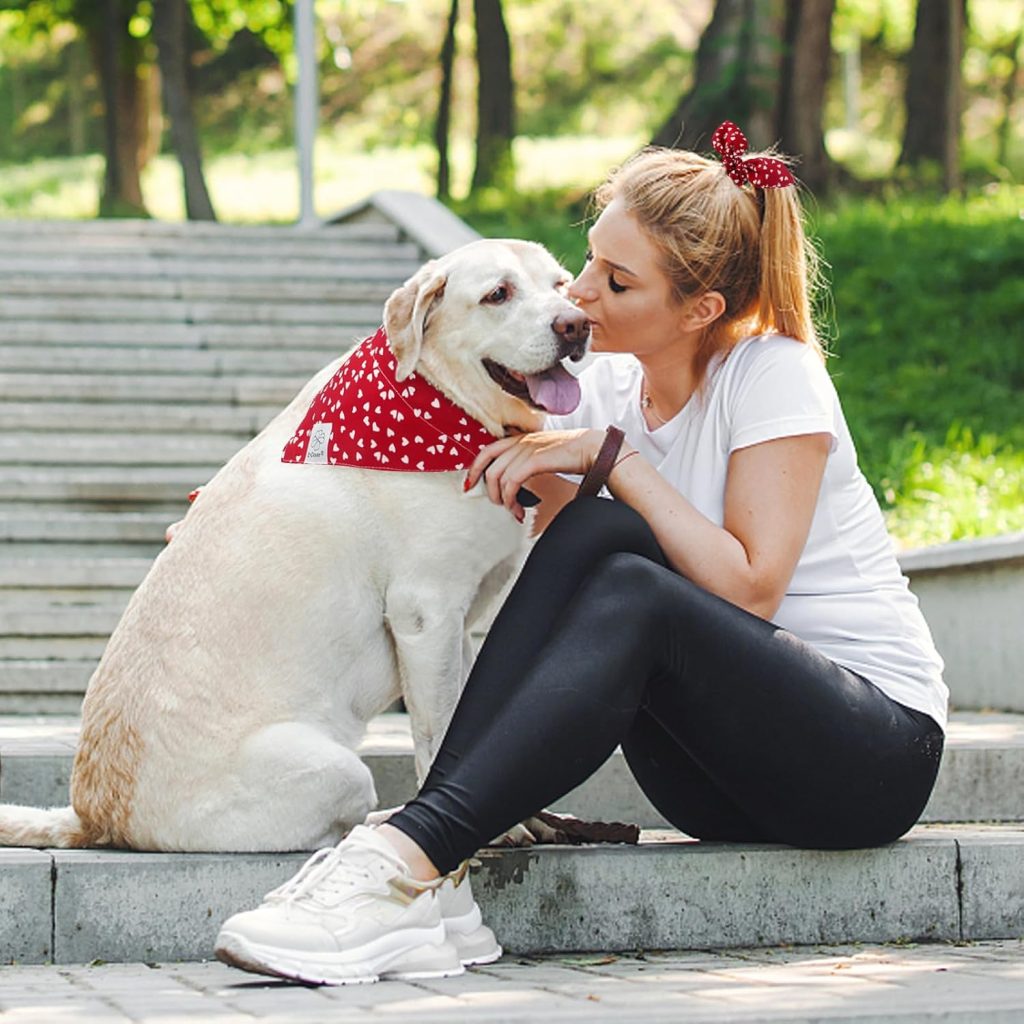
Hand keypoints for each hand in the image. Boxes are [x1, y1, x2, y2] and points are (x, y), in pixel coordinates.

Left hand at [465, 428, 603, 521]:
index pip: (487, 450)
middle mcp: (521, 441)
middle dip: (488, 490)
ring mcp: (527, 449)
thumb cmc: (574, 454)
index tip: (470, 484)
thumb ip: (527, 460)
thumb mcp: (544, 453)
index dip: (474, 468)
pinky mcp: (535, 460)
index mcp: (521, 438)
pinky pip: (512, 482)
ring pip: (499, 477)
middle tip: (497, 504)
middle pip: (488, 466)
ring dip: (503, 500)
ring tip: (514, 511)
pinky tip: (519, 510)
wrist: (594, 448)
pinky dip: (511, 499)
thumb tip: (515, 480)